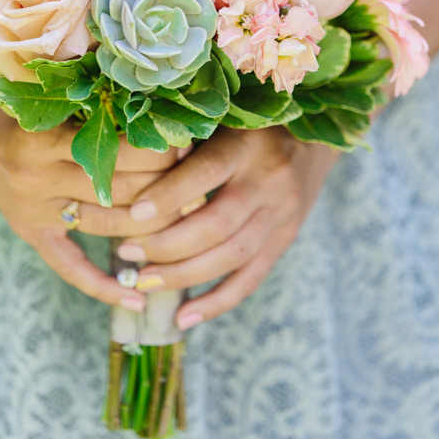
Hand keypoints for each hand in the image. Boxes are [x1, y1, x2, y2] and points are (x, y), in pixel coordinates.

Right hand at [0, 105, 178, 310]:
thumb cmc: (27, 105)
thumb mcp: (57, 95)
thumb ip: (97, 98)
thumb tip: (157, 101)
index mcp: (48, 139)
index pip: (120, 152)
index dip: (160, 151)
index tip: (189, 147)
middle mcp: (39, 178)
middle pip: (120, 190)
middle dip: (165, 187)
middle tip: (199, 184)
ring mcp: (35, 211)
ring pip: (107, 227)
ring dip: (150, 228)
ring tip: (187, 224)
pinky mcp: (31, 234)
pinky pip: (70, 268)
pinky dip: (104, 287)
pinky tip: (137, 301)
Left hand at [119, 126, 338, 328]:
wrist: (313, 140)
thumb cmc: (248, 126)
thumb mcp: (221, 120)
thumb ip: (185, 142)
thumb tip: (125, 163)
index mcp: (246, 146)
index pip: (205, 174)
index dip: (168, 195)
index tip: (133, 212)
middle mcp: (268, 181)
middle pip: (216, 224)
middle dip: (167, 244)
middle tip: (127, 252)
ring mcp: (282, 215)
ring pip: (231, 256)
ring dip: (184, 275)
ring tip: (144, 281)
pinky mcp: (286, 239)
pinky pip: (251, 278)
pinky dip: (217, 302)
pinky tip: (184, 317)